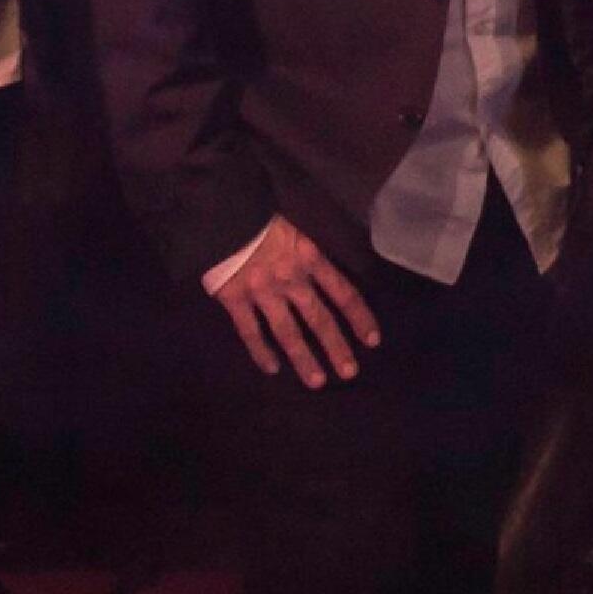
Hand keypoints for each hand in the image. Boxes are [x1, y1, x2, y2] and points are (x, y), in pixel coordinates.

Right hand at [214, 218, 379, 386]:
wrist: (219, 212)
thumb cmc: (260, 219)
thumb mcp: (297, 231)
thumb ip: (311, 257)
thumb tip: (330, 285)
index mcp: (310, 259)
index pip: (343, 293)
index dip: (360, 317)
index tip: (372, 340)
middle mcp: (290, 280)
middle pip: (319, 319)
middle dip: (336, 347)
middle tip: (350, 372)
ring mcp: (262, 292)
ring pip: (287, 332)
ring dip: (304, 359)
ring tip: (317, 381)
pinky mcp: (234, 300)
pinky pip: (250, 332)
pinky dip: (261, 352)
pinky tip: (272, 369)